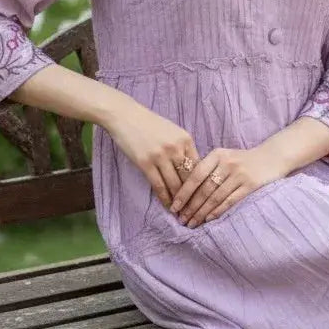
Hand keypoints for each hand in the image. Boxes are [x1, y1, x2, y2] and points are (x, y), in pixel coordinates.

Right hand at [103, 95, 199, 209]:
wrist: (125, 116)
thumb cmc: (149, 124)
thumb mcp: (173, 132)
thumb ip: (183, 149)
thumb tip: (192, 172)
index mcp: (186, 139)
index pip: (199, 167)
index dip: (201, 185)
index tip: (202, 198)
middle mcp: (176, 148)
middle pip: (189, 178)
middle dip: (192, 197)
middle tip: (194, 210)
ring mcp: (161, 156)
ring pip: (175, 185)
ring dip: (178, 201)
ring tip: (181, 212)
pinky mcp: (145, 163)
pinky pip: (159, 185)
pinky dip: (164, 198)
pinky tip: (167, 206)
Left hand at [170, 143, 287, 226]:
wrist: (271, 157)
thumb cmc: (242, 160)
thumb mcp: (224, 157)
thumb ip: (208, 168)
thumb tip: (184, 191)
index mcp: (217, 154)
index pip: (195, 175)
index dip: (183, 193)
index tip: (174, 207)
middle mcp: (227, 163)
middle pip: (204, 189)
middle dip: (191, 207)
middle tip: (181, 220)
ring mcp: (239, 174)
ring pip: (215, 197)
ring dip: (201, 212)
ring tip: (192, 223)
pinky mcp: (250, 184)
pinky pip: (230, 200)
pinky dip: (217, 211)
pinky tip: (208, 219)